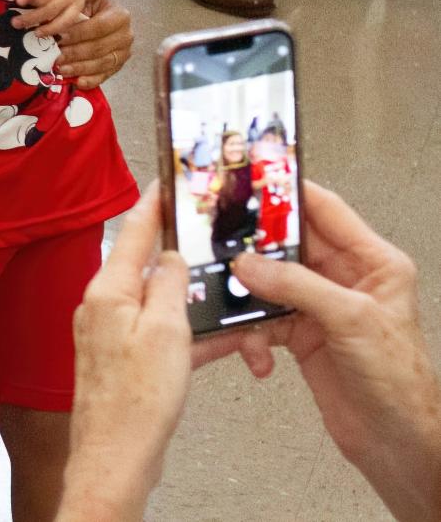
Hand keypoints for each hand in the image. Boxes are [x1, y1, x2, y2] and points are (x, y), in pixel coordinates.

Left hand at [54, 0, 132, 88]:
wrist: (99, 16)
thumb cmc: (88, 7)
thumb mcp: (83, 1)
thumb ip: (74, 8)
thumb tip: (53, 20)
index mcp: (120, 16)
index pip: (98, 27)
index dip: (78, 34)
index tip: (59, 38)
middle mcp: (126, 35)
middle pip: (99, 47)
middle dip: (75, 53)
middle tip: (56, 57)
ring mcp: (124, 53)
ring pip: (101, 63)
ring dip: (79, 68)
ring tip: (61, 69)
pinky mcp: (118, 66)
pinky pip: (105, 76)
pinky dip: (91, 80)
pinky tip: (77, 82)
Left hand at [59, 183, 191, 521]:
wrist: (117, 458)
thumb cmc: (135, 402)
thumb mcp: (166, 330)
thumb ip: (171, 284)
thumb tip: (172, 257)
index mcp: (108, 290)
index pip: (134, 232)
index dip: (155, 205)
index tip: (167, 184)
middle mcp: (104, 306)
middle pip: (149, 266)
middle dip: (185, 259)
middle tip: (209, 239)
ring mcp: (113, 333)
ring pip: (162, 304)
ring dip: (197, 306)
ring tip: (231, 303)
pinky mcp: (125, 360)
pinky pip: (164, 334)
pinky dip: (191, 336)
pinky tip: (223, 342)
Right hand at [201, 183, 440, 521]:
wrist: (397, 442)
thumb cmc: (401, 382)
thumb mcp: (351, 320)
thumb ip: (298, 285)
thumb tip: (250, 264)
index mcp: (372, 261)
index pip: (323, 209)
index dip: (286, 192)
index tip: (250, 181)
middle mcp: (345, 278)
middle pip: (286, 246)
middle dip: (254, 251)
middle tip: (222, 245)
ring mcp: (320, 306)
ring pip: (268, 283)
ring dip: (248, 301)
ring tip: (237, 312)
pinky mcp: (302, 334)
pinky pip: (263, 320)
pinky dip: (252, 336)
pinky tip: (257, 355)